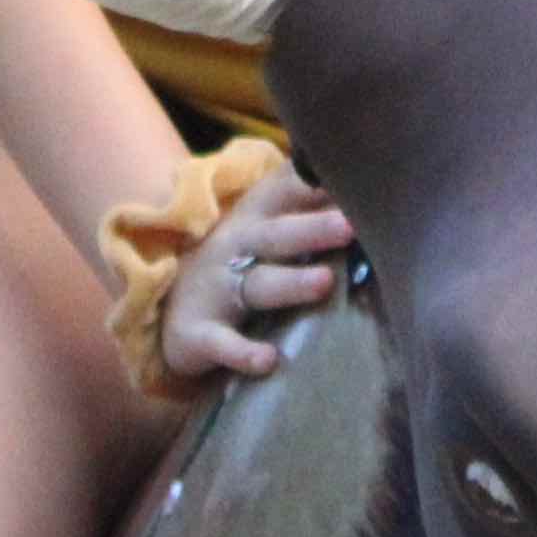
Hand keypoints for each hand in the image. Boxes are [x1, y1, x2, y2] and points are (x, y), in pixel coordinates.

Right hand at [151, 164, 353, 379]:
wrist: (166, 305)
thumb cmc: (237, 262)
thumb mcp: (264, 228)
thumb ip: (308, 207)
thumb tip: (371, 190)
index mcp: (256, 218)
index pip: (286, 191)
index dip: (316, 184)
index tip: (355, 177)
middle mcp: (236, 248)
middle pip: (277, 236)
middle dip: (313, 229)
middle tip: (350, 226)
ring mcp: (216, 290)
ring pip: (259, 285)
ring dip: (291, 283)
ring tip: (326, 282)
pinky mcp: (199, 334)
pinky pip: (222, 344)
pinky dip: (243, 353)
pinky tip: (268, 360)